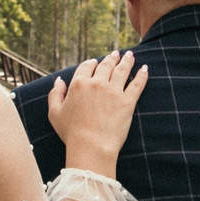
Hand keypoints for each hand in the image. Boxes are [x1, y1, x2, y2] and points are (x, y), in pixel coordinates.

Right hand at [45, 50, 147, 177]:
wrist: (91, 146)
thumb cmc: (71, 133)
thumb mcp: (54, 113)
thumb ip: (55, 94)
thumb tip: (59, 81)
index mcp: (79, 84)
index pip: (86, 67)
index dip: (92, 63)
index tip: (96, 62)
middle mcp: (97, 83)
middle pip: (106, 65)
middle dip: (111, 58)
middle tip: (116, 54)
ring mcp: (113, 91)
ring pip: (122, 70)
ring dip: (127, 61)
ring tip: (130, 55)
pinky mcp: (127, 102)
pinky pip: (137, 84)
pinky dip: (141, 75)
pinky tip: (145, 69)